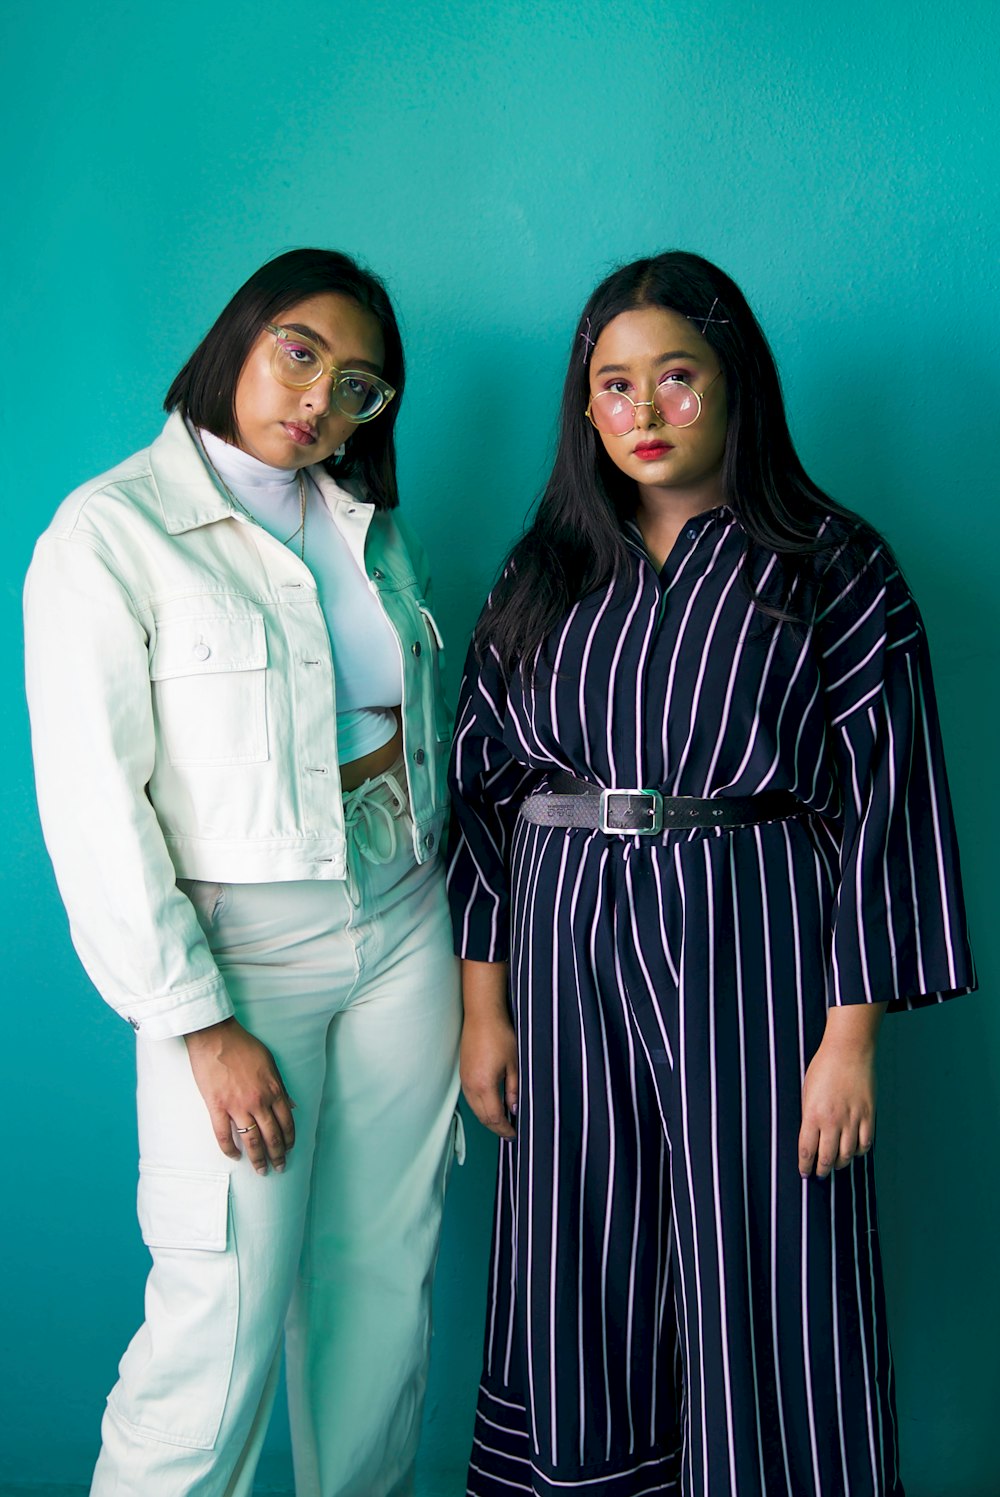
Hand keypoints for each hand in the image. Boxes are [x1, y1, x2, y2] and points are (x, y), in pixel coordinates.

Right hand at [184, 1017, 295, 1175]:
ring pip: (251, 1140)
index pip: (286, 1122)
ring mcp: (237, 1106)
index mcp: (273, 1090)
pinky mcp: (217, 1106)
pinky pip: (224, 1134)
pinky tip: (234, 1156)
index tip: (289, 1150)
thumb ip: (279, 1086)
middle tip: (279, 1167)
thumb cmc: (243, 1046)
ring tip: (261, 1170)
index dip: (289, 1139)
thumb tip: (290, 1104)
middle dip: (277, 1155)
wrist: (216, 1037)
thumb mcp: (270, 1063)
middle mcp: (258, 1101)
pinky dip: (229, 1148)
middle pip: (272, 1135)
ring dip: (258, 1158)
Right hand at [461, 1010, 518, 1138]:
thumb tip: (514, 1109)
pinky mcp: (463, 1074)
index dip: (504, 1129)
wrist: (482, 1016)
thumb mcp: (513, 1064)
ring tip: (502, 1123)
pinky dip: (481, 1108)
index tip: (514, 1135)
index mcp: (484, 1085)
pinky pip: (470, 1099)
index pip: (494, 1117)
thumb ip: (514, 1089)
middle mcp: (471, 1086)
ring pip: (475, 1109)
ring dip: (488, 1119)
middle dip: (496, 1128)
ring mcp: (464, 1080)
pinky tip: (491, 1107)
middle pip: (482, 1117)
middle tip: (510, 1134)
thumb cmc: (500, 1036)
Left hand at [798, 1003, 885, 1178]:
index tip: (804, 1173)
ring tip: (835, 1165)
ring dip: (839, 1164)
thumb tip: (811, 1137)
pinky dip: (858, 1151)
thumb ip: (809, 1115)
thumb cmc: (823, 1068)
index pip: (807, 1150)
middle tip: (819, 1174)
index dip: (805, 1165)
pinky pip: (865, 1143)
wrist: (848, 1051)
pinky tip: (852, 1151)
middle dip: (822, 1170)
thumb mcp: (807, 1092)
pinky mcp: (868, 1115)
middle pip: (827, 1157)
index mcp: (812, 1114)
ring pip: (847, 1154)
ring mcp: (852, 1119)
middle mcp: (832, 1121)